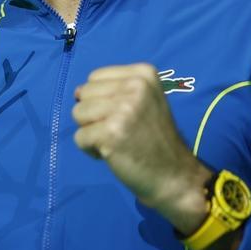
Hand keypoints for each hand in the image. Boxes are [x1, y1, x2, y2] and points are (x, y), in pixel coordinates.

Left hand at [72, 63, 210, 234]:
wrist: (174, 175)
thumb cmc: (154, 138)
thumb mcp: (144, 100)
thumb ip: (114, 90)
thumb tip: (76, 92)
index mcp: (143, 74)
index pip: (95, 77)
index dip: (102, 99)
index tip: (123, 116)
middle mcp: (135, 86)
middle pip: (84, 94)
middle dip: (94, 115)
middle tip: (120, 130)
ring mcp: (123, 109)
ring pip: (78, 114)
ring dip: (91, 132)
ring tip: (115, 140)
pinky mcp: (111, 133)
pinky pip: (79, 137)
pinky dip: (90, 149)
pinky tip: (112, 153)